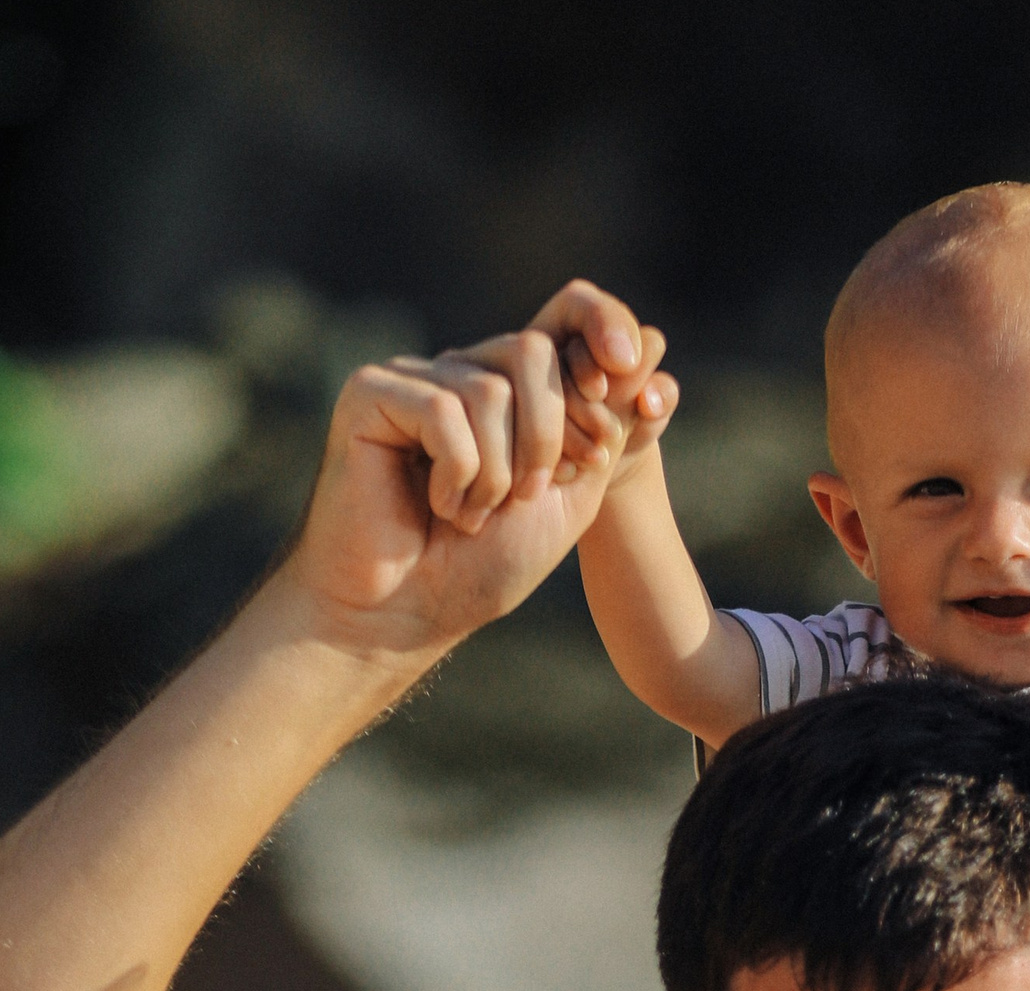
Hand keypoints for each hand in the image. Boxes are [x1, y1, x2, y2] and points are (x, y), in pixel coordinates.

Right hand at [289, 285, 676, 655]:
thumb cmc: (483, 566)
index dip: (595, 378)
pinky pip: (442, 410)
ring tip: (467, 516)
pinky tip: (434, 506)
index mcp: (506, 389)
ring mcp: (412, 378)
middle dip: (548, 440)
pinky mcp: (370, 393)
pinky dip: (455, 475)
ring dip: (496, 476)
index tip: (602, 436)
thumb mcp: (571, 493)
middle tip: (524, 499)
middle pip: (533, 353)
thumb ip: (609, 422)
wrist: (410, 617)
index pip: (564, 333)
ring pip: (490, 391)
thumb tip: (659, 338)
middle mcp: (458, 371)